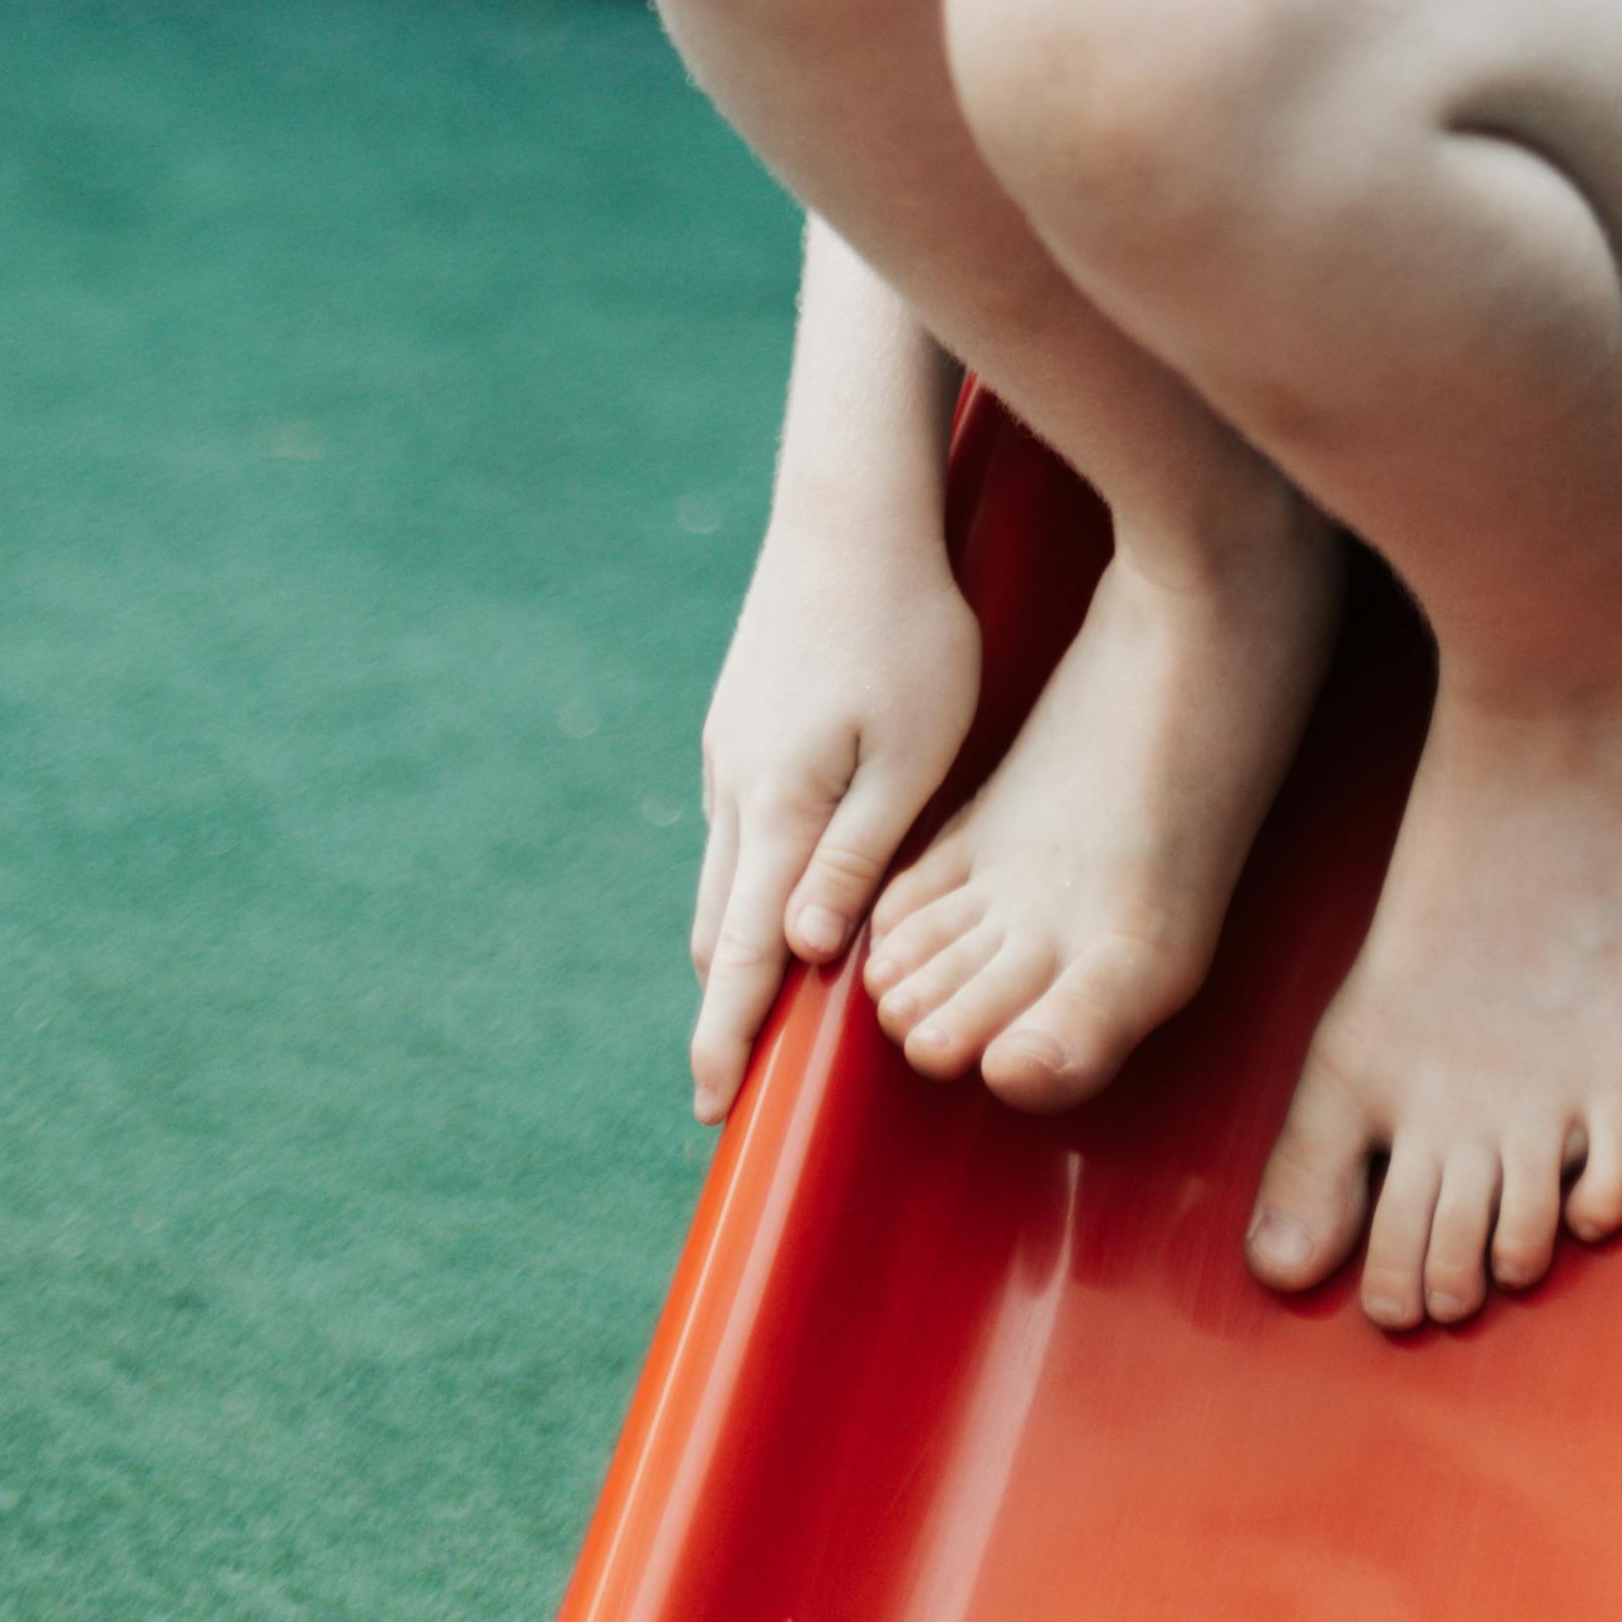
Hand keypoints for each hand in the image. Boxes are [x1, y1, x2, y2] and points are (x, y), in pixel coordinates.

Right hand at [687, 512, 986, 1119]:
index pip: (739, 954)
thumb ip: (856, 856)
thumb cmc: (907, 631)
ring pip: (722, 878)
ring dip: (730, 948)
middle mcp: (735, 787)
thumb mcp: (908, 752)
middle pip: (716, 927)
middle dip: (721, 1009)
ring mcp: (730, 750)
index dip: (727, 1036)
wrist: (851, 510)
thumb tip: (801, 952)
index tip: (713, 1111)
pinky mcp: (741, 721)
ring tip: (747, 1013)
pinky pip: (736, 830)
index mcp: (777, 807)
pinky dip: (745, 885)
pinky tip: (771, 899)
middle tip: (728, 1087)